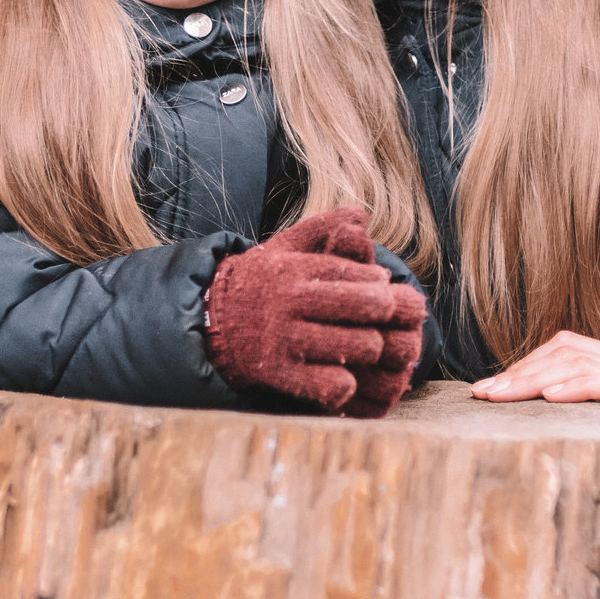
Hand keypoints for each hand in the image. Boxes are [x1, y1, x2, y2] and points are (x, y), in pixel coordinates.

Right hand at [207, 207, 423, 414]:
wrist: (213, 323)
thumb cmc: (264, 283)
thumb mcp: (285, 247)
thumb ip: (322, 226)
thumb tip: (362, 214)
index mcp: (292, 270)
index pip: (347, 271)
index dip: (373, 279)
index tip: (384, 284)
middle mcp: (288, 303)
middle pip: (359, 306)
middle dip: (382, 310)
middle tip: (386, 314)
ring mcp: (284, 340)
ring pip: (354, 346)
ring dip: (369, 346)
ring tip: (367, 343)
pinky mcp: (280, 373)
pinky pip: (329, 385)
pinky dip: (345, 383)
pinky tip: (347, 374)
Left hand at [469, 331, 599, 425]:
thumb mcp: (581, 427)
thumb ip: (557, 400)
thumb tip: (494, 391)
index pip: (568, 347)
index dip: (524, 363)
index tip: (485, 388)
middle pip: (573, 353)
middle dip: (523, 373)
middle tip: (487, 393)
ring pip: (587, 364)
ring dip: (539, 379)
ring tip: (507, 396)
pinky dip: (579, 386)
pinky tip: (550, 397)